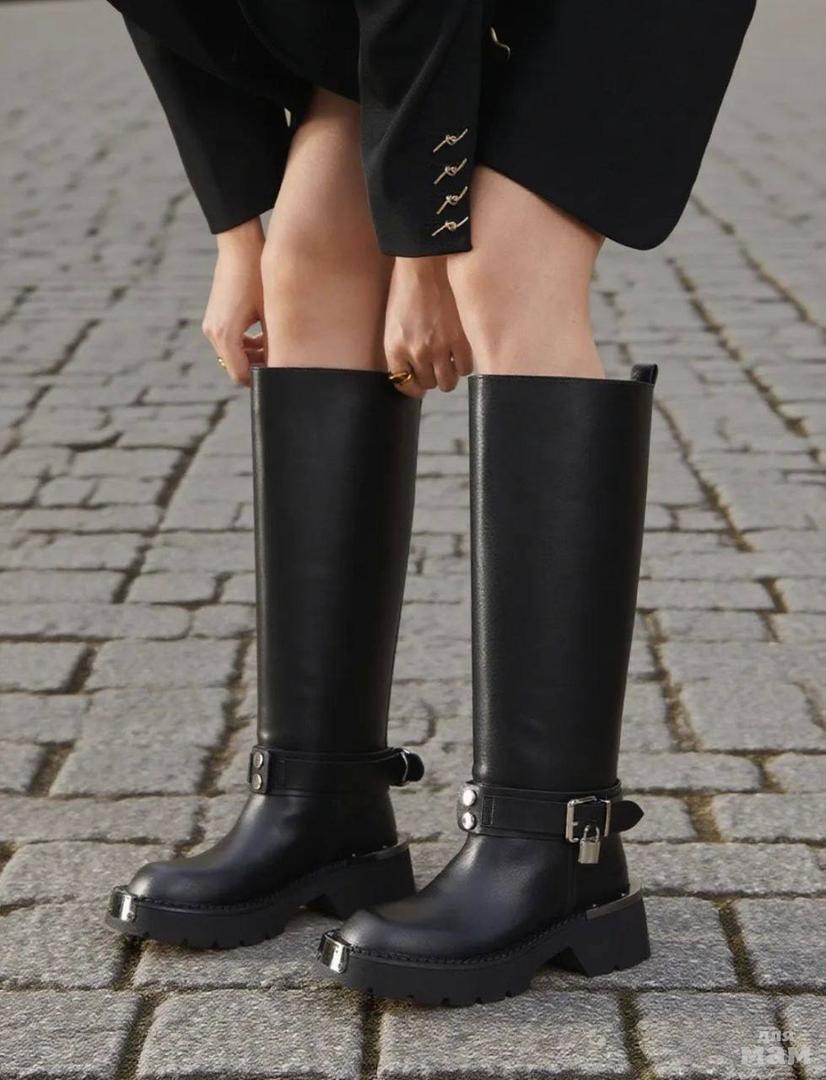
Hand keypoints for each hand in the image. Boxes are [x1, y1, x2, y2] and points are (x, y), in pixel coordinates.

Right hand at [202, 218, 266, 385]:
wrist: (239, 246)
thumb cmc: (258, 277)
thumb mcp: (271, 313)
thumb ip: (273, 345)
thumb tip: (282, 367)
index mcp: (225, 335)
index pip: (240, 375)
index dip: (261, 381)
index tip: (280, 379)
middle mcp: (212, 333)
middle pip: (235, 367)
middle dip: (257, 368)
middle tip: (282, 366)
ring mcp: (211, 325)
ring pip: (233, 355)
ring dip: (252, 356)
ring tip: (276, 348)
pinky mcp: (214, 318)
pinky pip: (229, 342)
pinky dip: (245, 344)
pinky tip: (264, 336)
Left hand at [385, 256, 472, 396]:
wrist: (425, 266)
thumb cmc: (407, 290)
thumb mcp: (393, 324)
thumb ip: (400, 350)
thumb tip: (412, 372)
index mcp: (395, 349)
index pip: (404, 384)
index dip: (413, 386)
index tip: (419, 383)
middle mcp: (416, 353)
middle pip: (428, 384)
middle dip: (431, 377)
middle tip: (435, 365)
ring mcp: (439, 348)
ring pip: (447, 382)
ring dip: (448, 375)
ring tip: (448, 362)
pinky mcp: (459, 340)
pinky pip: (465, 368)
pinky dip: (463, 365)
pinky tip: (459, 354)